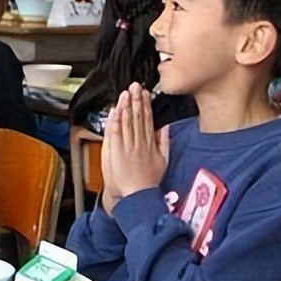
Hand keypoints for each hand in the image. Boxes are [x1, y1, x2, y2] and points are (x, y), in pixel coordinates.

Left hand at [102, 82, 169, 201]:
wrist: (137, 195)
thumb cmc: (149, 181)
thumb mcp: (163, 160)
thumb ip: (164, 142)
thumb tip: (165, 127)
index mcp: (150, 143)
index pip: (147, 119)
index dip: (145, 104)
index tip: (144, 92)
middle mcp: (139, 142)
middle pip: (137, 117)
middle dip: (136, 100)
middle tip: (135, 86)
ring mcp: (128, 146)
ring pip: (127, 122)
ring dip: (126, 106)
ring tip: (126, 93)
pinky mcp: (117, 151)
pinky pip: (116, 132)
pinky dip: (116, 120)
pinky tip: (116, 110)